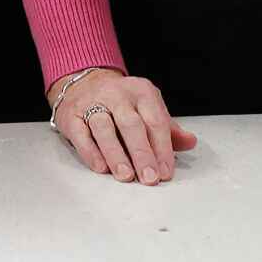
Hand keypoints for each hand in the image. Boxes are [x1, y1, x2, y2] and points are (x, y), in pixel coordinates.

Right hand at [50, 68, 196, 184]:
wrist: (82, 83)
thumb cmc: (122, 103)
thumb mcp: (148, 109)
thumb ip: (168, 129)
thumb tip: (190, 142)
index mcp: (141, 92)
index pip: (155, 121)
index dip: (162, 148)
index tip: (165, 172)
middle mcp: (116, 94)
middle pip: (131, 124)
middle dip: (141, 153)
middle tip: (149, 177)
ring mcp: (91, 103)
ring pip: (104, 128)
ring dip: (116, 154)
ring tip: (126, 176)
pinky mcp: (71, 115)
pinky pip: (80, 133)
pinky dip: (90, 151)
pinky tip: (101, 167)